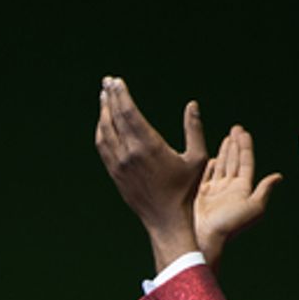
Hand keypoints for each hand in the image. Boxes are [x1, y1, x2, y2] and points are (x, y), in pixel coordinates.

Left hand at [95, 75, 207, 270]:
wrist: (166, 219)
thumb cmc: (185, 189)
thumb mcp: (197, 158)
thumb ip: (194, 129)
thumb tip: (192, 104)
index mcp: (148, 146)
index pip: (128, 113)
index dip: (120, 95)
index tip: (116, 81)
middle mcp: (129, 153)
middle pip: (113, 118)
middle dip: (109, 97)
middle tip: (108, 81)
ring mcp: (119, 165)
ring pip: (104, 132)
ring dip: (103, 113)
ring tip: (104, 97)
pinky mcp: (114, 174)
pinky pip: (103, 147)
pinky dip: (101, 131)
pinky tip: (104, 123)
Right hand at [194, 125, 281, 267]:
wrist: (205, 239)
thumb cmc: (229, 225)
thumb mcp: (253, 208)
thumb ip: (264, 190)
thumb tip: (279, 176)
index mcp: (243, 188)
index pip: (245, 162)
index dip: (245, 146)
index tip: (243, 132)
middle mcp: (230, 188)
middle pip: (234, 161)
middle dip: (235, 144)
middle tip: (236, 128)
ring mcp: (215, 192)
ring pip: (221, 166)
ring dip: (224, 152)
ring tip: (226, 138)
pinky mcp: (201, 196)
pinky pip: (206, 177)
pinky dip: (209, 167)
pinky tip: (211, 159)